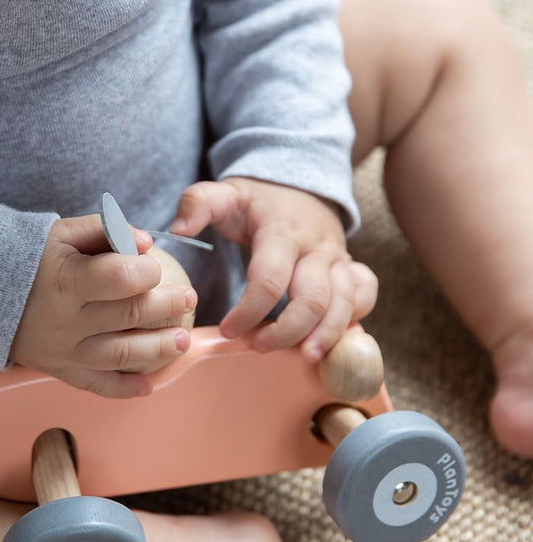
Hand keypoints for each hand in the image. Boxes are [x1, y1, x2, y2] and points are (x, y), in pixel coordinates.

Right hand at [9, 215, 197, 397]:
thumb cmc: (27, 254)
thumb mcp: (61, 231)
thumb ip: (104, 230)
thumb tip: (147, 242)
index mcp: (66, 279)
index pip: (120, 278)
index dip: (147, 271)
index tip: (154, 265)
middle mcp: (66, 319)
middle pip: (128, 316)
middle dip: (167, 305)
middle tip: (189, 297)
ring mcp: (62, 349)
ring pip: (120, 356)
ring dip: (158, 350)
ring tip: (182, 340)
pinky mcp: (58, 368)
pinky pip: (94, 385)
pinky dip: (123, 390)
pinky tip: (148, 388)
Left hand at [170, 177, 377, 360]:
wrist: (300, 184)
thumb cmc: (258, 199)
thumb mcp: (226, 193)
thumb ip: (198, 204)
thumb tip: (177, 229)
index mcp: (283, 232)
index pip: (269, 280)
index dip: (248, 311)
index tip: (227, 330)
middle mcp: (317, 248)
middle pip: (313, 299)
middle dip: (287, 331)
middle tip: (258, 347)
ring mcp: (338, 259)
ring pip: (345, 303)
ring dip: (326, 334)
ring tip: (304, 357)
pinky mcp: (350, 268)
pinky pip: (364, 295)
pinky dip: (355, 319)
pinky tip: (336, 341)